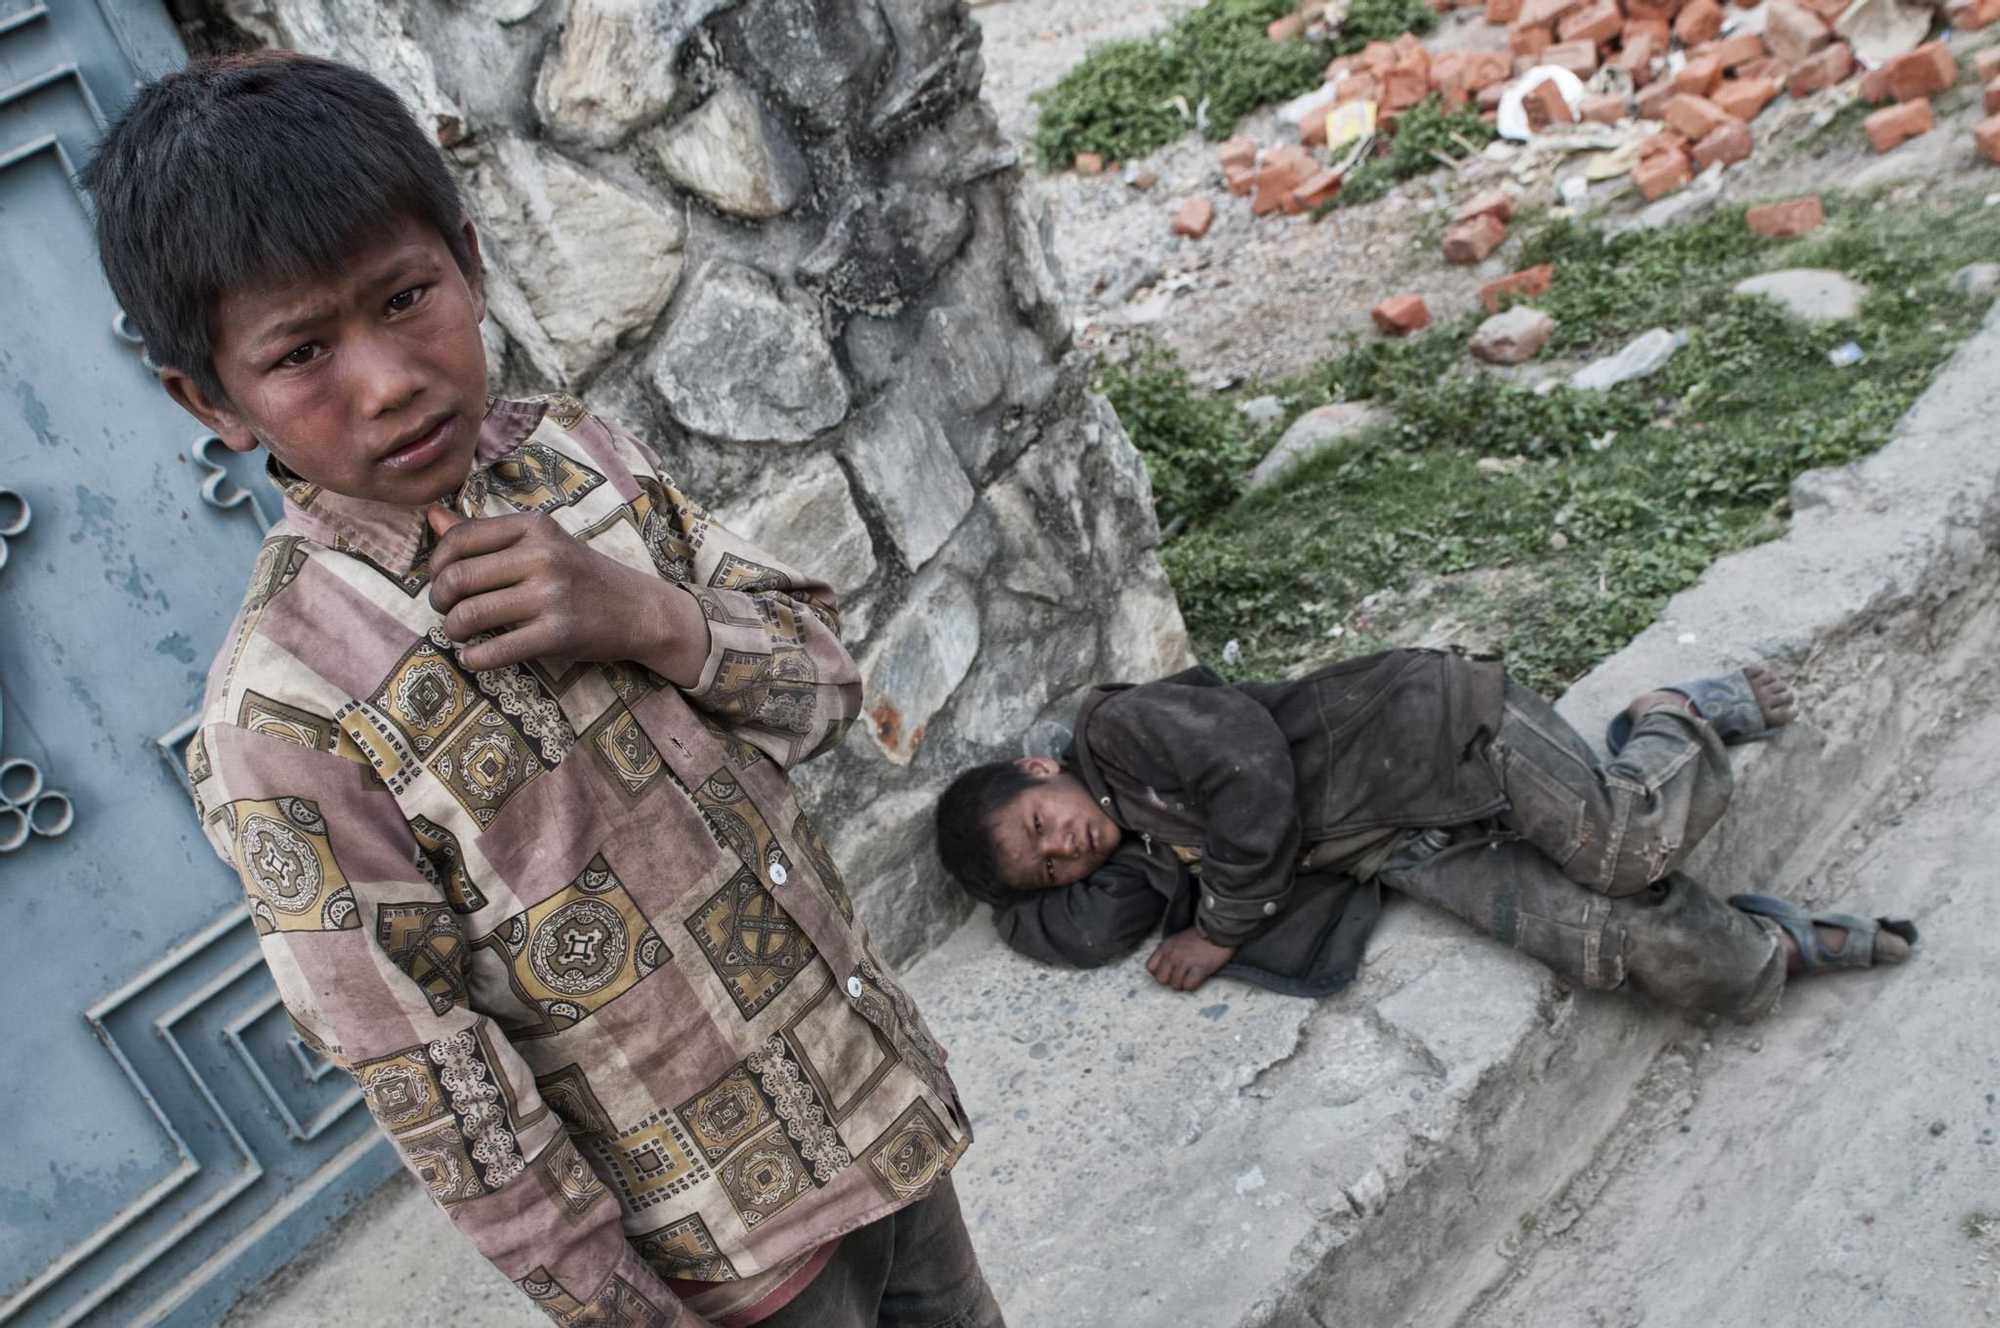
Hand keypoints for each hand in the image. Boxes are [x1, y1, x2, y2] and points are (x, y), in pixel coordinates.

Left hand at [426, 506, 710, 681]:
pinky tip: (474, 658)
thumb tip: (430, 515)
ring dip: (452, 629)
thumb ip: (485, 532)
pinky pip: (495, 650)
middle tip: (446, 610)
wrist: (639, 610)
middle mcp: (543, 556)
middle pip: (457, 578)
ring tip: (460, 633)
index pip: (459, 538)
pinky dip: (473, 659)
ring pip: (469, 615)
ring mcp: (551, 596)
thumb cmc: (581, 575)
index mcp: (535, 527)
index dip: (436, 563)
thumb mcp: (540, 543)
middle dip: (439, 599)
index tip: (442, 579)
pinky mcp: (558, 634)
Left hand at [1145, 927, 1235, 991]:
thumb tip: (1165, 968)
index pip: (1150, 967)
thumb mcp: (1177, 939)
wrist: (1219, 930)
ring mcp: (1186, 962)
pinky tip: (1199, 977)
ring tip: (1191, 975)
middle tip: (1181, 976)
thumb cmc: (1200, 935)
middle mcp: (1173, 954)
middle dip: (1170, 980)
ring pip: (1175, 985)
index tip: (1168, 971)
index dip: (1159, 972)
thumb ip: (1168, 951)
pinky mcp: (1200, 968)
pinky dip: (1194, 985)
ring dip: (1183, 983)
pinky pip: (1189, 986)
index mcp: (1166, 946)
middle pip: (1161, 980)